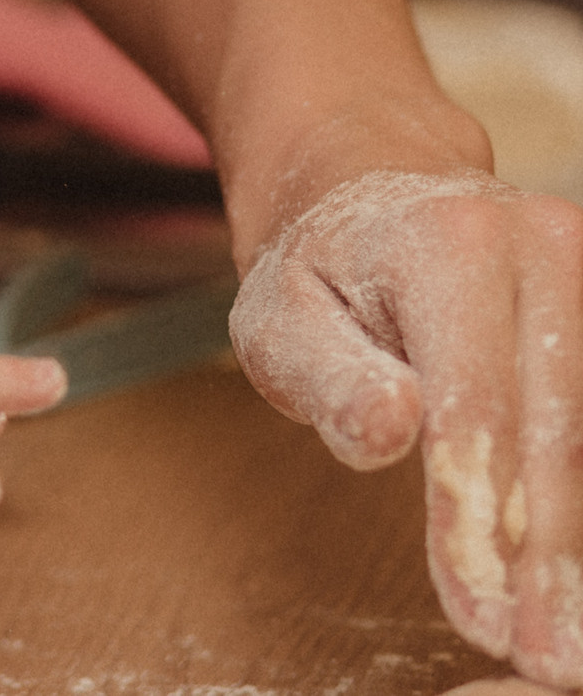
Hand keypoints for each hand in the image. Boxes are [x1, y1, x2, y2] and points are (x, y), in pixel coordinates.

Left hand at [229, 168, 582, 684]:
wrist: (372, 185)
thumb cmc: (319, 268)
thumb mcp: (280, 318)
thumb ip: (329, 378)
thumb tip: (387, 432)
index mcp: (449, 244)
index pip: (474, 407)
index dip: (479, 522)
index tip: (479, 615)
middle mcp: (544, 244)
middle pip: (560, 432)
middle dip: (550, 559)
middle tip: (543, 655)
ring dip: (581, 542)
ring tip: (564, 636)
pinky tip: (573, 571)